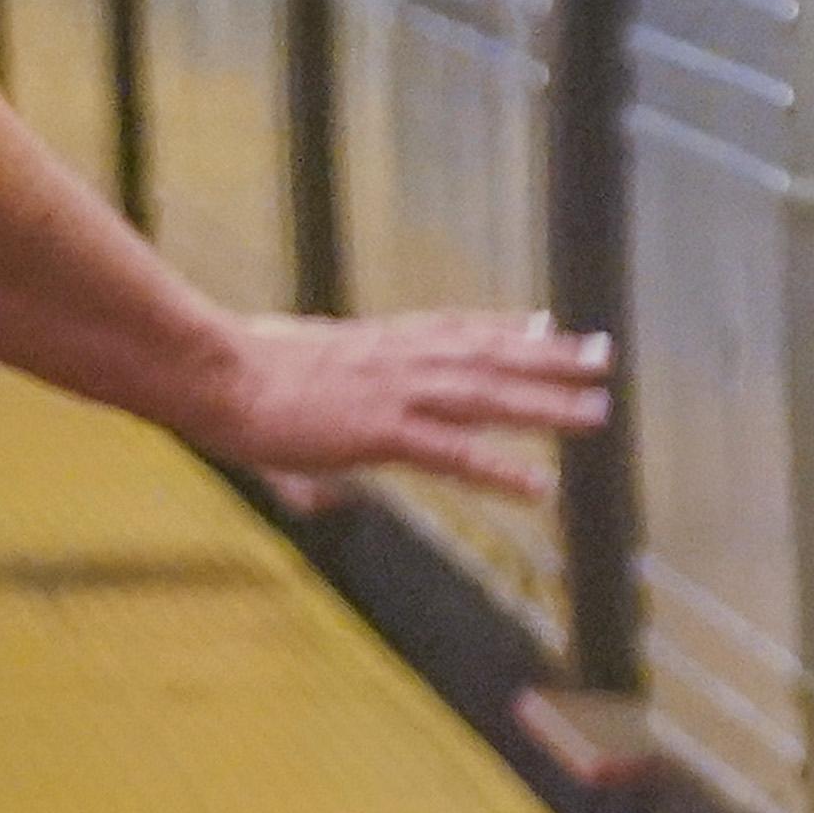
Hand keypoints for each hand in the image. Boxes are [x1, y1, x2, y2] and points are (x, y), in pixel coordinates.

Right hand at [184, 311, 611, 503]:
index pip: (457, 329)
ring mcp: (394, 392)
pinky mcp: (380, 431)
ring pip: (488, 397)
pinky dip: (500, 470)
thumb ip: (318, 392)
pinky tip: (539, 489)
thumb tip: (316, 431)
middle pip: (491, 353)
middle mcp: (399, 357)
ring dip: (547, 405)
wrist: (208, 372)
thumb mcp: (288, 365)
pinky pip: (453, 455)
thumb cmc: (234, 372)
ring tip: (598, 413)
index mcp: (377, 341)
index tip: (548, 323)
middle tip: (605, 355)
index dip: (506, 327)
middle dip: (552, 356)